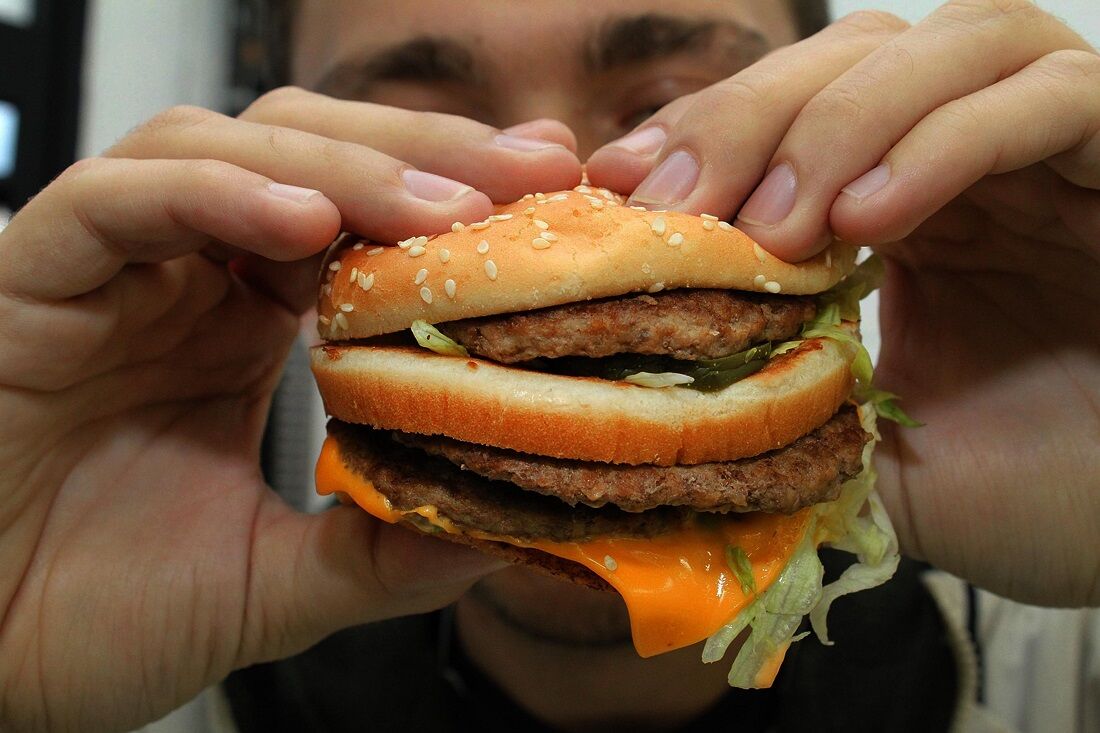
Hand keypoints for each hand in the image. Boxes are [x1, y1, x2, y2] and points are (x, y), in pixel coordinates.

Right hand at [0, 88, 581, 730]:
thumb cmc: (97, 614)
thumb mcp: (273, 584)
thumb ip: (377, 552)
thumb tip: (504, 531)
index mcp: (248, 324)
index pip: (361, 217)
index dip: (455, 197)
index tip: (555, 193)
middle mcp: (187, 278)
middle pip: (311, 152)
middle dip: (425, 153)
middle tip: (531, 170)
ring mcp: (113, 270)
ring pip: (223, 148)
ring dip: (341, 164)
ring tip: (438, 208)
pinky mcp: (33, 279)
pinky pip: (115, 200)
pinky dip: (212, 195)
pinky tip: (301, 220)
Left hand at [587, 1, 1099, 606]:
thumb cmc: (1026, 493)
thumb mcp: (867, 448)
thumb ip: (783, 401)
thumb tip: (654, 381)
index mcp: (910, 200)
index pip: (796, 107)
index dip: (705, 130)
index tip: (623, 186)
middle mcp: (982, 155)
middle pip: (858, 51)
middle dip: (754, 116)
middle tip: (683, 204)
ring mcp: (1064, 151)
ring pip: (954, 47)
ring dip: (845, 124)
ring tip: (782, 228)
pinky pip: (1055, 101)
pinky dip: (950, 141)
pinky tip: (876, 219)